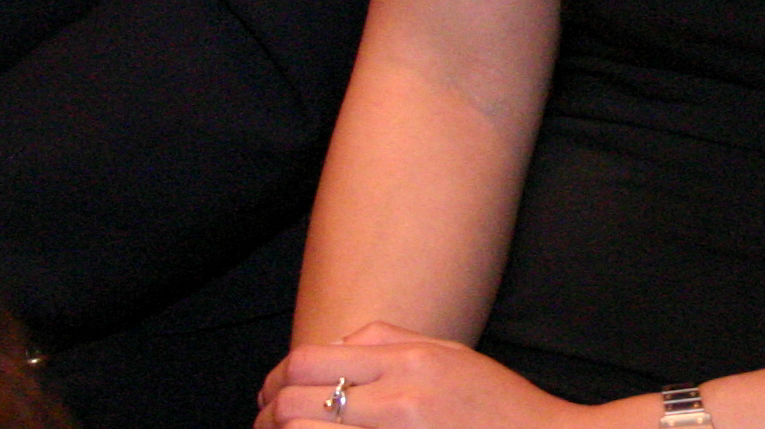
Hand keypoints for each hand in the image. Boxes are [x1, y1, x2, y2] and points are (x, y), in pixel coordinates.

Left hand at [260, 327, 607, 428]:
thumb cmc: (501, 406)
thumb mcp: (453, 356)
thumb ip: (395, 343)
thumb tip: (338, 344)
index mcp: (411, 360)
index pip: (312, 359)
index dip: (278, 378)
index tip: (270, 394)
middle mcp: (399, 397)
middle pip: (296, 399)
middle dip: (267, 413)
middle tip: (263, 423)